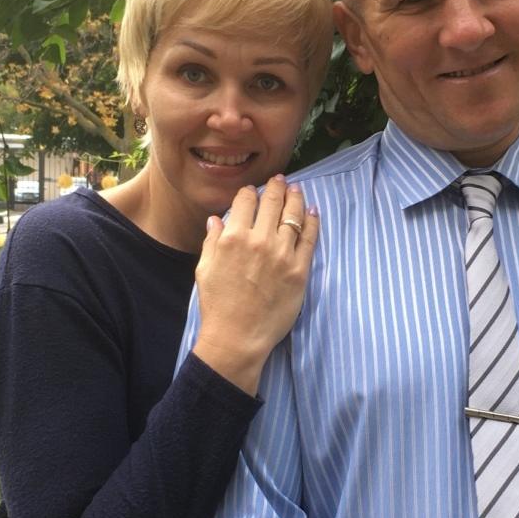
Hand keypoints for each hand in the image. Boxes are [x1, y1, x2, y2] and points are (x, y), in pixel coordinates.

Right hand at [191, 175, 317, 394]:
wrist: (238, 336)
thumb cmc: (218, 305)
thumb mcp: (205, 269)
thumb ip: (212, 240)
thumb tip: (217, 219)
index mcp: (233, 237)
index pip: (246, 201)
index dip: (251, 192)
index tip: (255, 190)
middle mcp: (259, 240)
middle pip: (273, 202)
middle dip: (277, 187)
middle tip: (282, 180)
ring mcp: (282, 254)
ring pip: (294, 216)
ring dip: (296, 199)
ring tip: (298, 190)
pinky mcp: (300, 270)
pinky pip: (310, 238)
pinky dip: (313, 221)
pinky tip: (313, 212)